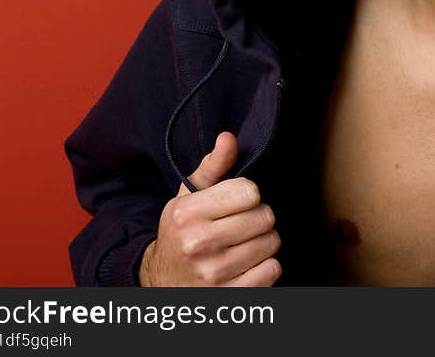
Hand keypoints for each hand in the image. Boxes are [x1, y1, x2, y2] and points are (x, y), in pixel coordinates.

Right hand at [139, 131, 281, 285]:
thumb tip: (228, 138)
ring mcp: (214, 273)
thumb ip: (212, 166)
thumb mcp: (188, 197)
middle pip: (265, 216)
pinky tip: (245, 265)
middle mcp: (198, 243)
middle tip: (241, 225)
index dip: (248, 195)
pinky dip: (265, 266)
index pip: (250, 191)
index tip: (234, 204)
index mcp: (187, 214)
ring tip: (242, 245)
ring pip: (271, 243)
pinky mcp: (230, 296)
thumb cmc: (182, 232)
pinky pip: (272, 269)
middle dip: (258, 218)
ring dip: (263, 242)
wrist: (162, 282)